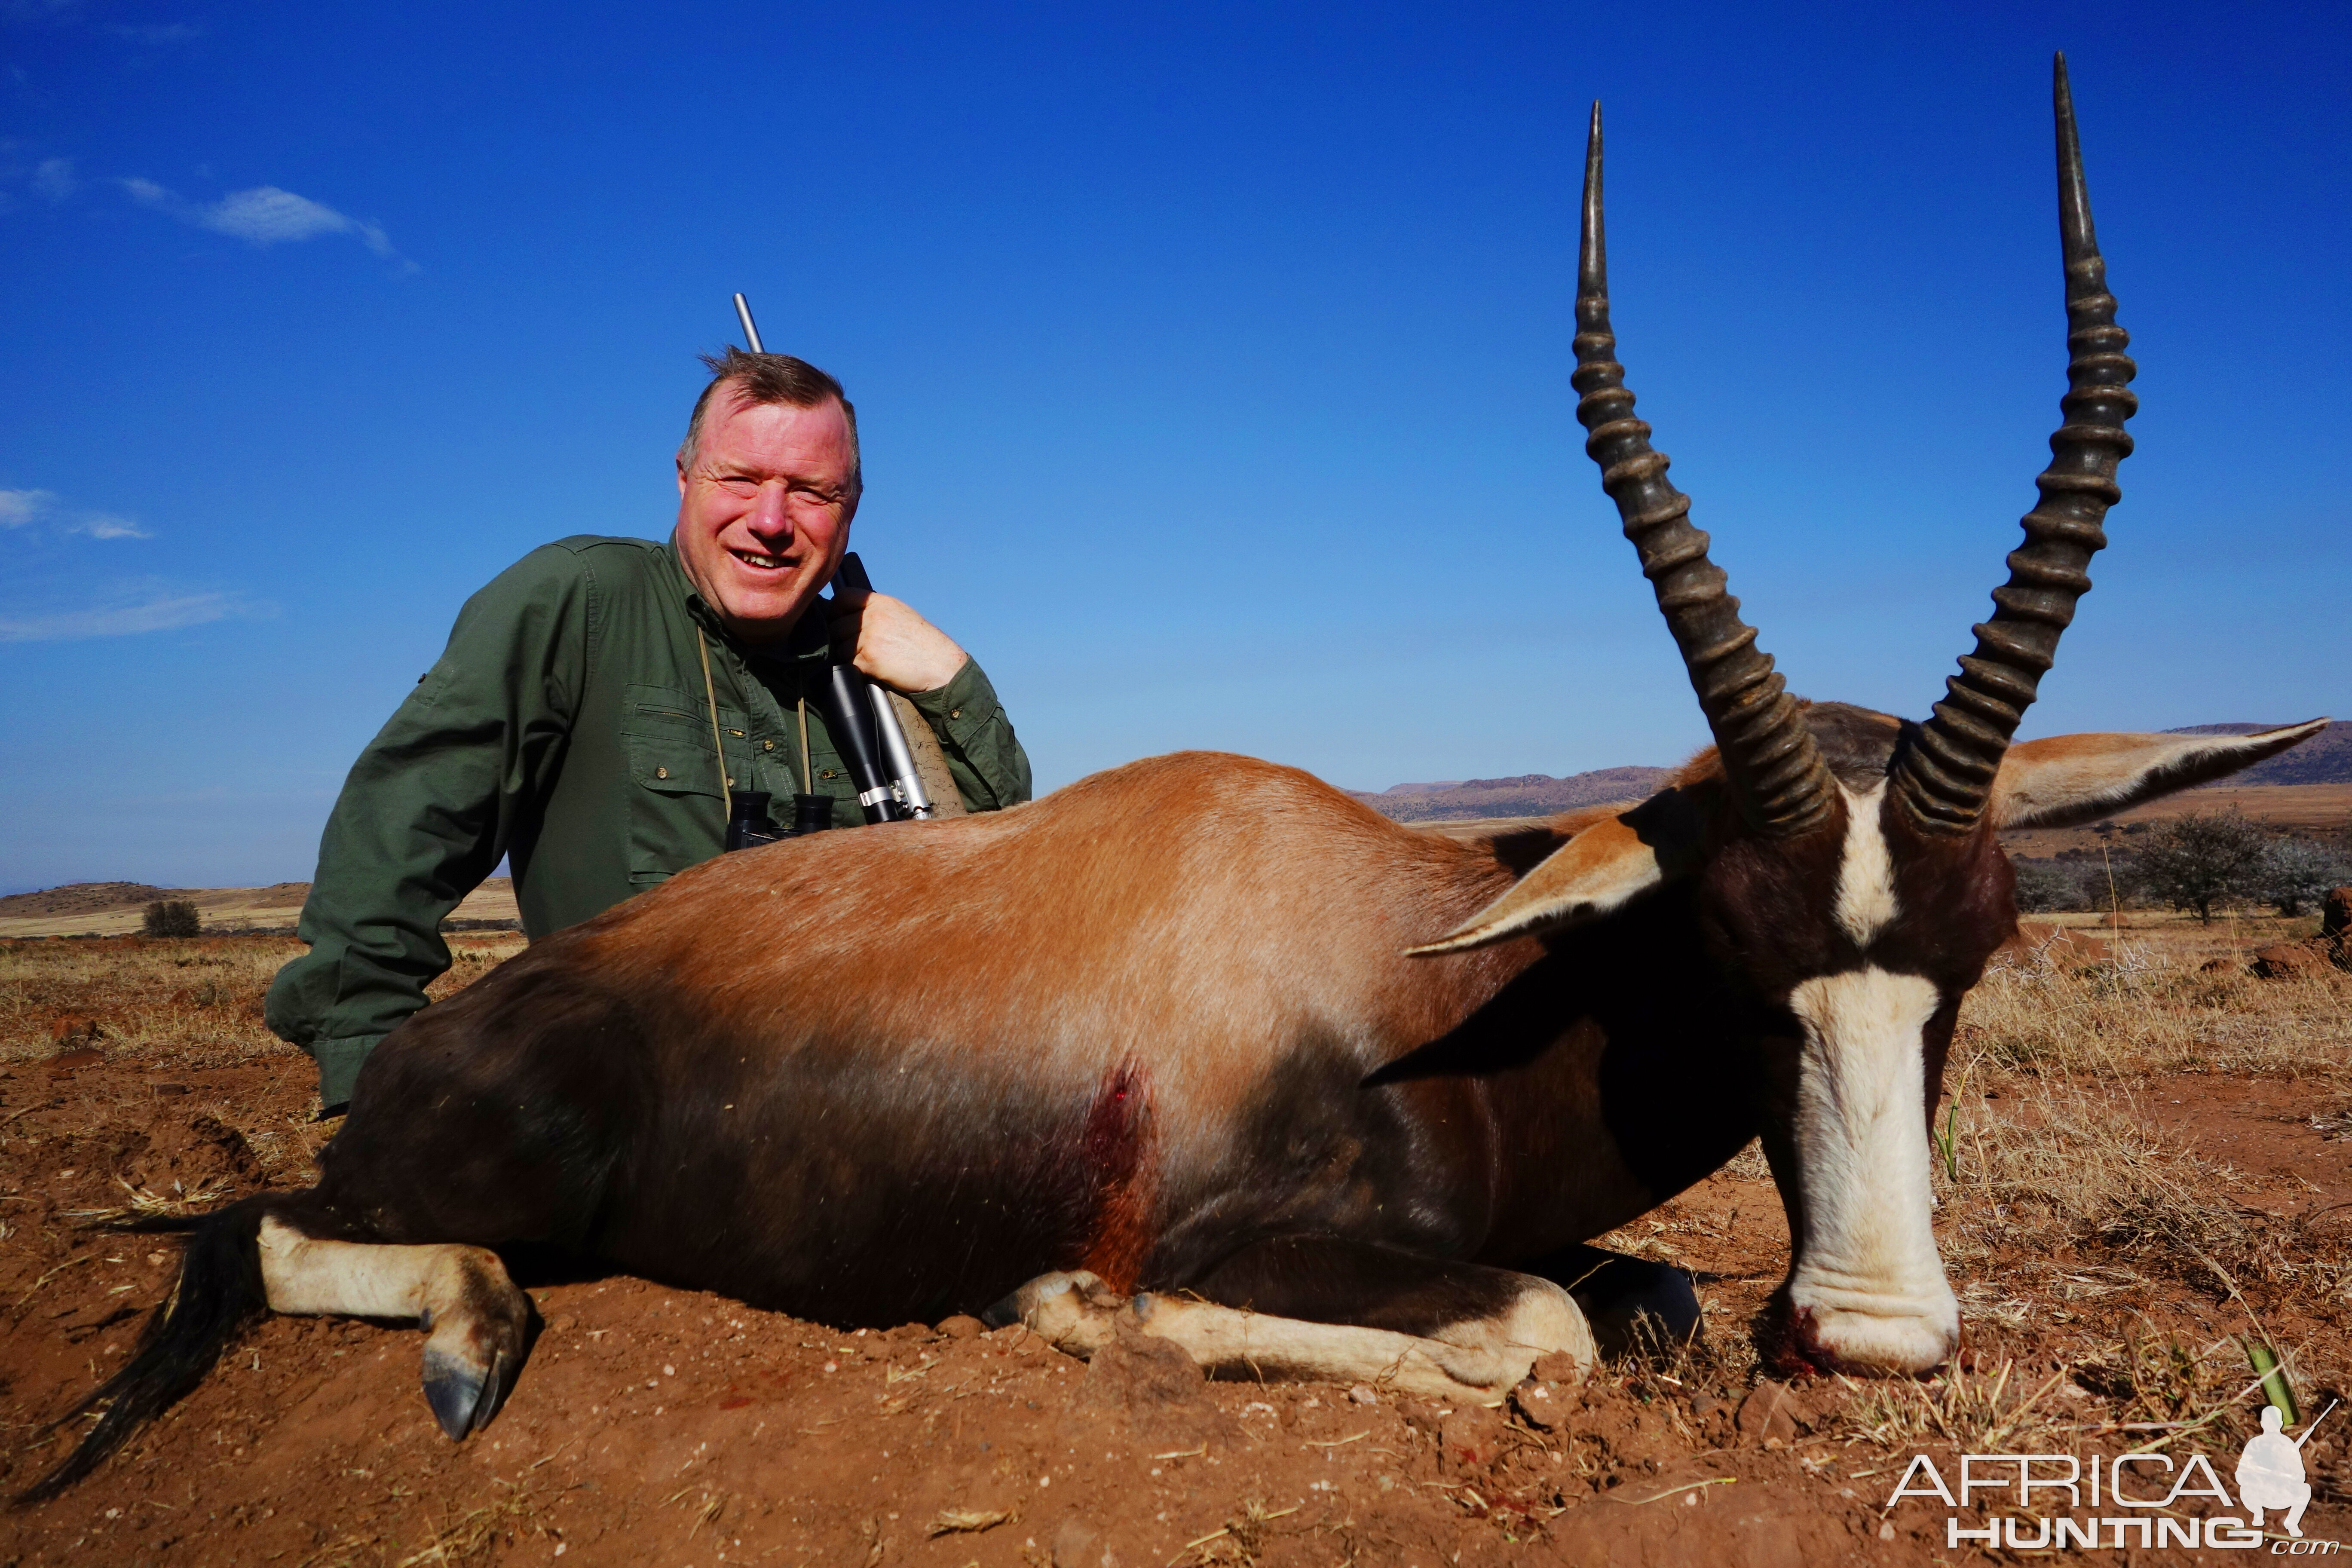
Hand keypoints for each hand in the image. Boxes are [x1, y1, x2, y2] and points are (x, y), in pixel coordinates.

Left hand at [827, 589, 967, 693]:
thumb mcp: (902, 615)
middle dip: (841, 637)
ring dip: (848, 656)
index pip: (843, 597)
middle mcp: (874, 616)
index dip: (836, 610)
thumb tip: (851, 616)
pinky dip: (855, 669)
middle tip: (856, 647)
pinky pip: (847, 664)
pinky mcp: (869, 659)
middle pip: (836, 625)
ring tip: (869, 659)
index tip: (838, 620)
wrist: (942, 665)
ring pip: (839, 646)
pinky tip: (872, 669)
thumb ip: (877, 612)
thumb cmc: (925, 645)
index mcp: (881, 603)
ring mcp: (870, 637)